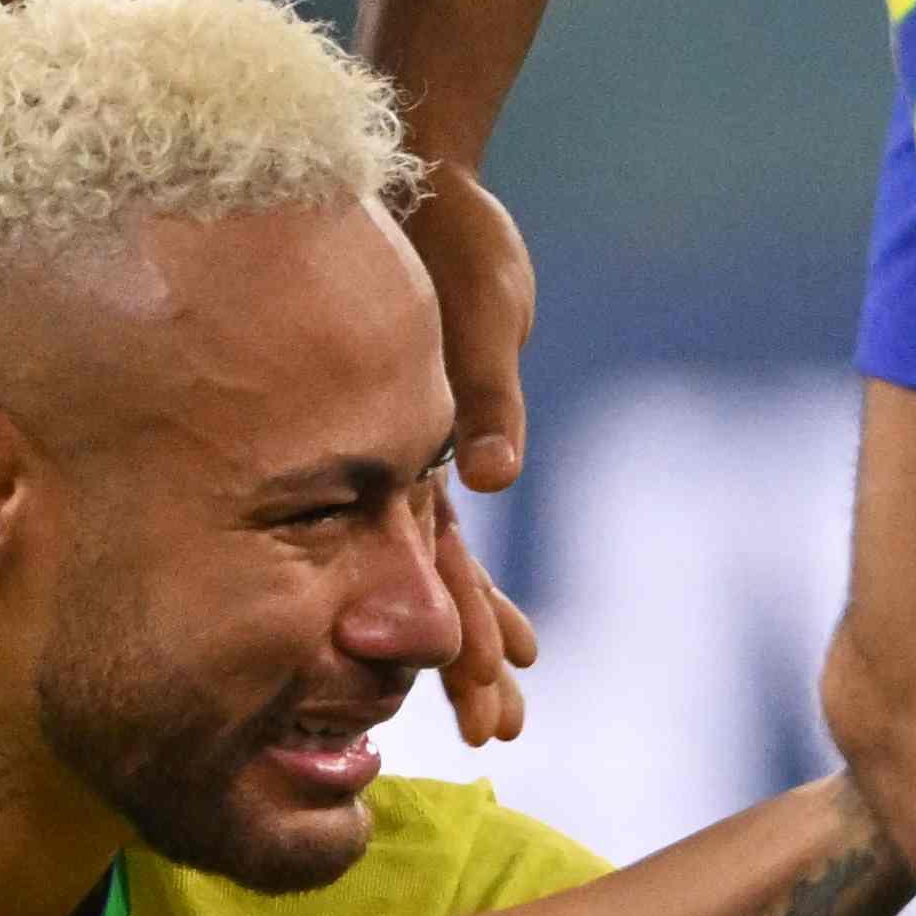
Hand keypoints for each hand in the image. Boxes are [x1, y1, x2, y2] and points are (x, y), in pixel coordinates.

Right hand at [397, 169, 541, 746]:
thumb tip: (493, 476)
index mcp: (388, 445)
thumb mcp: (480, 315)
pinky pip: (459, 541)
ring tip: (507, 715)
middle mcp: (390, 468)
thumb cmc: (454, 237)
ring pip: (440, 579)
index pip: (420, 564)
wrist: (433, 184)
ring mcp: (409, 464)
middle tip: (495, 732)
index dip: (449, 637)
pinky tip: (526, 648)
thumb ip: (487, 397)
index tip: (477, 699)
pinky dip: (487, 596)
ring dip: (474, 644)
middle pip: (423, 590)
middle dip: (458, 663)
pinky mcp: (439, 445)